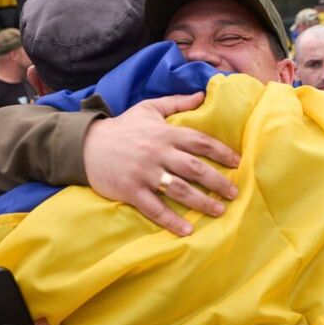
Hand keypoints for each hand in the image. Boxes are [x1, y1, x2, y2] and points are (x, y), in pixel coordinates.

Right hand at [83, 92, 240, 235]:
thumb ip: (176, 102)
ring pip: (179, 189)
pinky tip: (186, 230)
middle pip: (195, 168)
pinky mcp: (131, 190)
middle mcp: (157, 153)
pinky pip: (154, 208)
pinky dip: (171, 220)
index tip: (238, 162)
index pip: (200, 141)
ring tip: (219, 211)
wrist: (86, 145)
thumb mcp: (148, 108)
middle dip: (218, 181)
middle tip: (234, 193)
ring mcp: (144, 173)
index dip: (221, 152)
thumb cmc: (121, 127)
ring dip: (201, 202)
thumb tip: (202, 94)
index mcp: (164, 133)